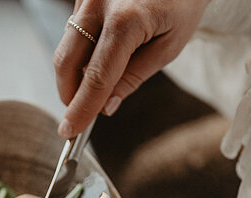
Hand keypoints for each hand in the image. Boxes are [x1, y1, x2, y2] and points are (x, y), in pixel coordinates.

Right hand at [54, 0, 208, 137]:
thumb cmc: (183, 2)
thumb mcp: (169, 46)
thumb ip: (134, 77)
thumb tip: (105, 107)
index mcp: (126, 19)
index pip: (96, 77)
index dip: (81, 109)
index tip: (71, 131)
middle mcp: (98, 2)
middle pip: (66, 61)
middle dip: (70, 94)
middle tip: (80, 115)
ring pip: (67, 46)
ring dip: (77, 71)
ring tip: (103, 79)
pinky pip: (74, 30)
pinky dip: (83, 50)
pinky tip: (105, 51)